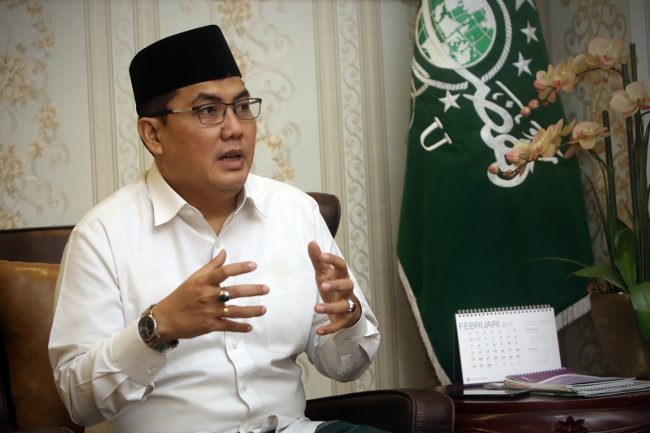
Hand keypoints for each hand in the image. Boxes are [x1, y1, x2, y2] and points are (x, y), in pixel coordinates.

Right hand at [153, 249, 267, 341]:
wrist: (166, 318)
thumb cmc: (181, 296)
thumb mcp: (194, 278)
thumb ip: (211, 266)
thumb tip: (224, 252)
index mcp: (204, 282)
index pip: (224, 272)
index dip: (239, 268)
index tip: (253, 265)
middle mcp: (208, 296)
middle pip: (235, 291)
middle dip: (253, 290)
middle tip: (265, 289)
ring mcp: (210, 312)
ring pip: (235, 311)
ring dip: (252, 311)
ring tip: (263, 309)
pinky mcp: (210, 325)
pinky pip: (229, 326)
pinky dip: (240, 327)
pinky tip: (250, 327)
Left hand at [308, 241, 361, 334]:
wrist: (347, 311)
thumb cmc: (334, 288)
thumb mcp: (324, 274)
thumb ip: (318, 260)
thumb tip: (311, 243)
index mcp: (342, 277)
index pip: (342, 266)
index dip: (333, 260)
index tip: (322, 256)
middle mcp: (347, 290)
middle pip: (347, 285)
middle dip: (336, 285)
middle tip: (322, 285)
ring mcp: (348, 306)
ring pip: (344, 306)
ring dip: (330, 307)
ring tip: (316, 308)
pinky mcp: (345, 320)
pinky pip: (339, 325)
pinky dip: (330, 328)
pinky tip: (319, 331)